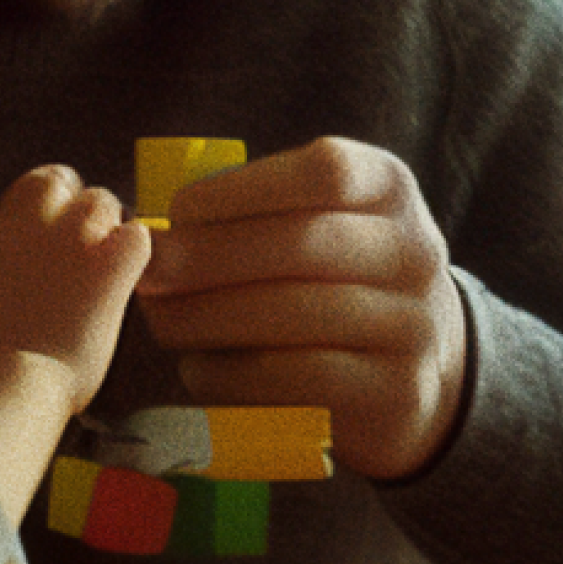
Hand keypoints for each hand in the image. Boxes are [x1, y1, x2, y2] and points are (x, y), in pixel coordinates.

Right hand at [0, 167, 150, 377]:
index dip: (58, 205)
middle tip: (85, 257)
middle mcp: (38, 215)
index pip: (45, 182)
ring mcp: (76, 233)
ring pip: (106, 204)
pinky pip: (138, 234)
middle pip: (78, 187)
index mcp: (4, 222)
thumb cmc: (10, 348)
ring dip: (109, 231)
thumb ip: (21, 255)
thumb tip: (48, 255)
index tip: (58, 232)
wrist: (22, 378)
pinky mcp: (112, 259)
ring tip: (103, 274)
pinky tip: (124, 281)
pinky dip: (135, 254)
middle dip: (85, 215)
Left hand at [132, 138, 472, 481]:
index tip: (176, 211)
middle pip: (302, 243)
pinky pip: (300, 377)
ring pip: (295, 312)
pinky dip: (235, 374)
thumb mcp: (318, 225)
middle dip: (208, 257)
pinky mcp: (397, 391)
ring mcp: (414, 324)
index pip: (325, 172)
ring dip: (210, 317)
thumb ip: (253, 215)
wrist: (414, 372)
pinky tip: (197, 369)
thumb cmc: (332, 282)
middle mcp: (414, 250)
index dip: (242, 189)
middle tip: (148, 273)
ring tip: (162, 320)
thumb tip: (151, 233)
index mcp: (390, 188)